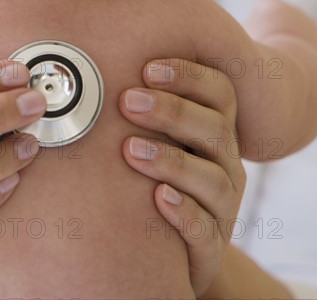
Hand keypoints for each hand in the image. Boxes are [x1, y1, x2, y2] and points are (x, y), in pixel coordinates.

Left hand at [119, 59, 245, 295]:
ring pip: (212, 178)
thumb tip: (91, 66)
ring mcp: (222, 207)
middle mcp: (225, 165)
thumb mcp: (153, 140)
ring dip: (170, 159)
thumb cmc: (149, 180)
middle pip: (215, 128)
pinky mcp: (209, 246)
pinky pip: (204, 229)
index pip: (219, 93)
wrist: (167, 248)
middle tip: (127, 100)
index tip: (148, 68)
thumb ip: (138, 108)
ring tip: (130, 149)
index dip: (189, 76)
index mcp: (215, 132)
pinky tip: (158, 197)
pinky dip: (183, 210)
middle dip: (172, 110)